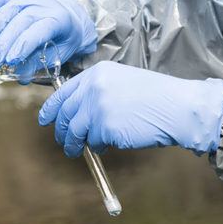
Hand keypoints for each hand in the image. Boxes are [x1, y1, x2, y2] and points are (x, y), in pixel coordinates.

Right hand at [0, 0, 96, 69]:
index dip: (24, 45)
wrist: (67, 16)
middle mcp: (43, 4)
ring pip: (6, 9)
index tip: (10, 61)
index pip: (40, 29)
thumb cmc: (61, 40)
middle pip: (20, 20)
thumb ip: (38, 64)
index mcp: (59, 19)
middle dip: (3, 43)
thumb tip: (20, 77)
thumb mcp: (57, 54)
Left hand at [38, 61, 222, 156]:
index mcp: (97, 74)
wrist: (177, 106)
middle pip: (66, 114)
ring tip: (79, 149)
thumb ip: (98, 90)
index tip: (45, 119)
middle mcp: (93, 89)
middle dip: (62, 131)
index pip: (64, 92)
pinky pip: (95, 142)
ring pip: (77, 132)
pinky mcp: (106, 128)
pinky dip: (100, 146)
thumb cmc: (156, 96)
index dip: (51, 108)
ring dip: (76, 144)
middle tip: (64, 142)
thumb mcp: (122, 80)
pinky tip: (109, 144)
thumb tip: (78, 111)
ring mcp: (98, 108)